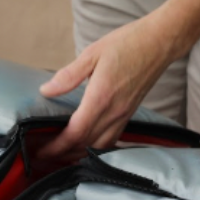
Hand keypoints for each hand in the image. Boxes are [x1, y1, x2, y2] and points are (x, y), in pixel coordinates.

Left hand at [37, 13, 181, 161]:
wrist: (160, 42)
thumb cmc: (128, 43)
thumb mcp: (93, 53)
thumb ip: (68, 75)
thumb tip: (46, 90)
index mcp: (101, 97)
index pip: (75, 132)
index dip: (56, 146)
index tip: (40, 150)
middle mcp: (113, 112)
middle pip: (85, 145)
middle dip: (62, 154)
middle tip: (42, 156)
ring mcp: (123, 115)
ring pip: (99, 147)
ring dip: (78, 154)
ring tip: (59, 156)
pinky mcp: (129, 114)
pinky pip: (111, 140)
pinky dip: (95, 148)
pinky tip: (84, 147)